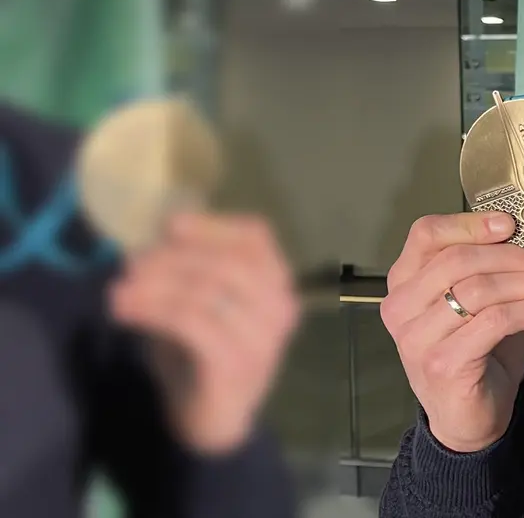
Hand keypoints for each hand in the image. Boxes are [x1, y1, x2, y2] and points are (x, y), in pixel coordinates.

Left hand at [108, 213, 301, 455]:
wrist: (211, 423)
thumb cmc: (202, 357)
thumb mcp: (196, 305)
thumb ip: (184, 274)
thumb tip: (143, 247)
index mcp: (277, 285)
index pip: (255, 238)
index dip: (212, 226)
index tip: (168, 226)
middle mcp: (280, 307)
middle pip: (228, 261)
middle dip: (173, 258)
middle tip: (129, 265)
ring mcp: (263, 338)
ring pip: (207, 291)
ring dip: (155, 285)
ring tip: (117, 292)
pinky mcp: (236, 364)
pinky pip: (192, 323)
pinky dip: (153, 311)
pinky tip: (124, 312)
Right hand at [381, 212, 523, 453]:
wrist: (467, 419)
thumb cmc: (475, 353)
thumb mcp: (478, 302)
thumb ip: (487, 268)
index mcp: (404, 282)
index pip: (426, 234)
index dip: (471, 223)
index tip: (512, 224)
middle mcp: (400, 307)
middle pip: (457, 259)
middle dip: (512, 257)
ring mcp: (416, 338)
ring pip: (479, 289)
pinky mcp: (442, 363)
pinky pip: (495, 321)